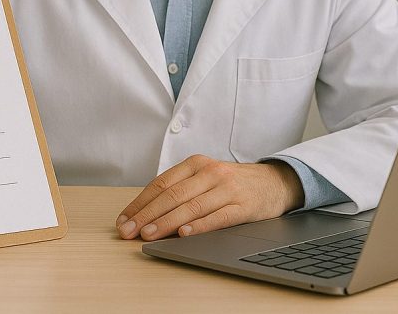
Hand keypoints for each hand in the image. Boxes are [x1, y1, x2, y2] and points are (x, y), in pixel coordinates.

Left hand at [114, 155, 302, 240]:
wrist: (274, 182)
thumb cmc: (231, 183)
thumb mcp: (204, 177)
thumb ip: (180, 189)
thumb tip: (145, 213)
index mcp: (195, 163)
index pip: (161, 184)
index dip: (139, 203)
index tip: (123, 220)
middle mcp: (209, 172)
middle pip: (172, 195)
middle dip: (146, 215)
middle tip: (128, 231)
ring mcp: (227, 188)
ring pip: (191, 207)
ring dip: (166, 222)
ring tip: (148, 234)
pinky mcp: (242, 206)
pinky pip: (217, 217)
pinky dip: (199, 226)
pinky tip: (184, 234)